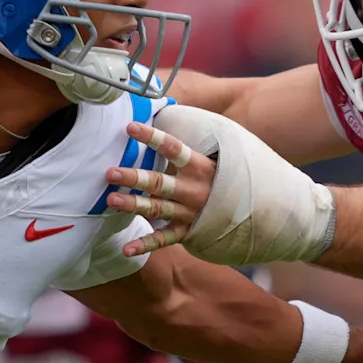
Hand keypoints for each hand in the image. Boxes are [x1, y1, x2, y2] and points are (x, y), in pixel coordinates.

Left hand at [105, 117, 215, 256]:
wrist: (252, 211)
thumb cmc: (221, 179)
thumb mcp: (212, 159)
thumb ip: (185, 147)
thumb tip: (164, 113)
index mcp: (199, 167)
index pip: (173, 148)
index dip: (152, 137)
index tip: (130, 127)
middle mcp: (193, 190)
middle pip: (159, 182)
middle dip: (134, 177)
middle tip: (111, 172)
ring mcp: (189, 212)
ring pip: (158, 208)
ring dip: (134, 205)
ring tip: (112, 199)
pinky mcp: (187, 232)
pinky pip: (164, 240)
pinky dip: (145, 245)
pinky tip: (127, 249)